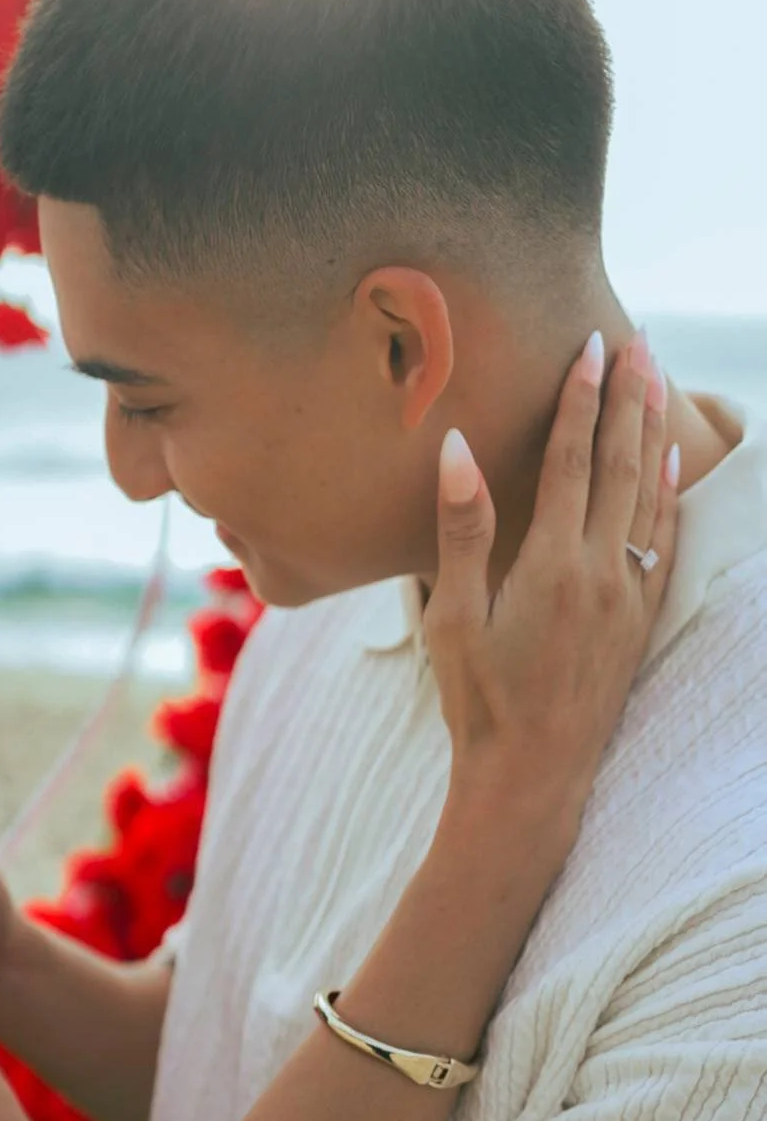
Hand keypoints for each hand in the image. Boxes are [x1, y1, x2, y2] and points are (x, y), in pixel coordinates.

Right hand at [425, 330, 677, 838]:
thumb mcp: (451, 617)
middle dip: (628, 399)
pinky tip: (669, 466)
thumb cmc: (478, 701)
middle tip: (638, 342)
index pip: (570, 461)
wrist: (531, 778)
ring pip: (650, 495)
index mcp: (551, 564)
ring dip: (653, 434)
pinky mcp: (639, 621)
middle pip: (621, 465)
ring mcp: (628, 596)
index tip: (591, 346)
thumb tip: (456, 448)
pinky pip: (663, 540)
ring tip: (658, 382)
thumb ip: (461, 529)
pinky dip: (669, 495)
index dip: (580, 400)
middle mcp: (601, 571)